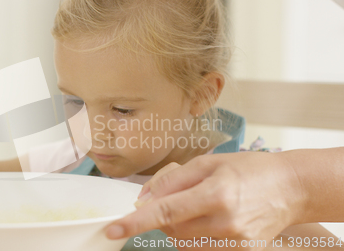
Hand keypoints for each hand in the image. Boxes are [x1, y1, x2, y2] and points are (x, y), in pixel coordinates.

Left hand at [105, 152, 307, 249]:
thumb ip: (173, 180)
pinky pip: (203, 250)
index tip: (113, 230)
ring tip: (200, 206)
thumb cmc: (250, 169)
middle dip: (163, 216)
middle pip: (172, 229)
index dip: (135, 222)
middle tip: (181, 197)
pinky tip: (211, 219)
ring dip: (179, 227)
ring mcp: (235, 243)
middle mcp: (225, 223)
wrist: (291, 188)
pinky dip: (196, 236)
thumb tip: (144, 198)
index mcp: (216, 194)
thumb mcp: (209, 163)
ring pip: (184, 242)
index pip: (165, 212)